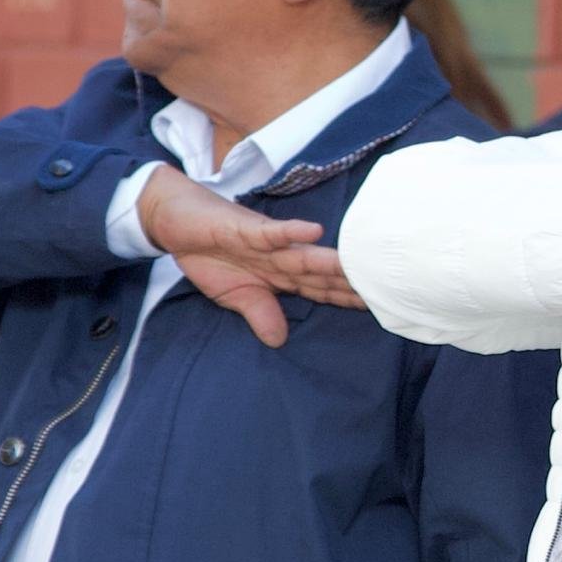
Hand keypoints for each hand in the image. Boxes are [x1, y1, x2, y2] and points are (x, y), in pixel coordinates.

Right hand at [142, 164, 363, 349]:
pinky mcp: (244, 227)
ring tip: (359, 265)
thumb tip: (279, 341)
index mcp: (281, 275)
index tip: (381, 307)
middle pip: (322, 275)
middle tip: (387, 287)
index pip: (321, 290)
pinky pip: (270, 231)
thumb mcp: (235, 297)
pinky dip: (290, 231)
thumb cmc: (209, 254)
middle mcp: (281, 258)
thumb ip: (260, 315)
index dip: (348, 299)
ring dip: (331, 261)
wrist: (175, 220)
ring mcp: (265, 242)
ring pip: (304, 254)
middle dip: (351, 283)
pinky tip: (315, 232)